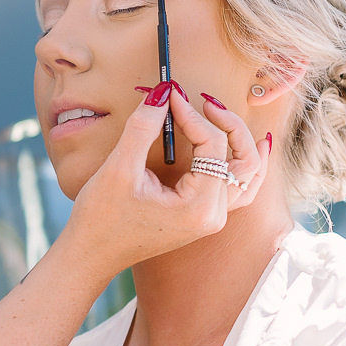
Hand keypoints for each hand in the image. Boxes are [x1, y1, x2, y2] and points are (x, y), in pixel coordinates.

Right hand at [57, 81, 271, 281]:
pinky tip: (253, 148)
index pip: (213, 146)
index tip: (168, 96)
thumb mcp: (119, 168)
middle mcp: (213, 216)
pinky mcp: (201, 218)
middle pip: (242, 160)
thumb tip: (162, 91)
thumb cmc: (101, 217)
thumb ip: (143, 127)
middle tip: (203, 100)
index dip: (192, 114)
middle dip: (227, 125)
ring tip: (231, 116)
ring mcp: (210, 219)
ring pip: (247, 176)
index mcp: (198, 207)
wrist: (91, 254)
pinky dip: (244, 166)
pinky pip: (238, 189)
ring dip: (242, 143)